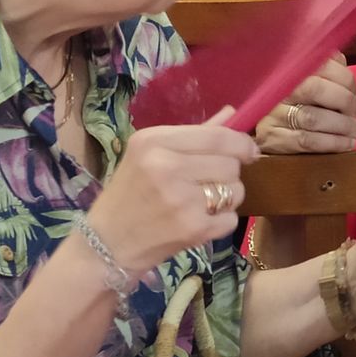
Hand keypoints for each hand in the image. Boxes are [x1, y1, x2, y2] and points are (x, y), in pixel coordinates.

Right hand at [87, 105, 257, 272]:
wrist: (107, 243)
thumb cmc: (131, 194)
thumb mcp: (149, 155)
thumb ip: (194, 134)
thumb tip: (233, 113)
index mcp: (153, 141)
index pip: (217, 136)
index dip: (241, 143)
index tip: (248, 151)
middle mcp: (166, 166)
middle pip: (230, 163)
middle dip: (228, 174)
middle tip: (207, 183)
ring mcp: (180, 199)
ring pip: (236, 190)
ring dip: (227, 198)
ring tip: (200, 203)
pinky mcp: (192, 228)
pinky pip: (231, 219)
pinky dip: (220, 222)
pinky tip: (196, 222)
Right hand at [255, 55, 355, 154]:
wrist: (265, 130)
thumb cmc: (296, 102)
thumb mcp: (307, 79)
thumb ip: (324, 67)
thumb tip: (341, 63)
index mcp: (288, 69)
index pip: (320, 65)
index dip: (345, 79)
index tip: (354, 91)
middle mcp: (277, 89)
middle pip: (315, 89)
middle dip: (345, 101)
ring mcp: (272, 114)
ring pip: (312, 117)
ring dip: (343, 125)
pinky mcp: (272, 138)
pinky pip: (307, 140)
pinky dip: (333, 143)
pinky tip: (348, 143)